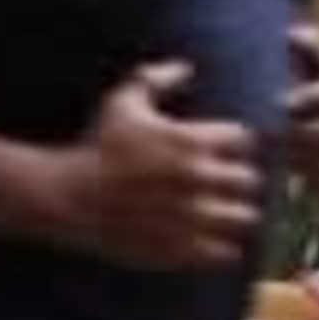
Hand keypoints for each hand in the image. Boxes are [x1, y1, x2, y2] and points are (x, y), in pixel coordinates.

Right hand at [56, 61, 261, 270]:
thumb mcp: (122, 100)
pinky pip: (223, 252)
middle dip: (239, 180)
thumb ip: (157, 78)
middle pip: (249, 180)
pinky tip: (207, 239)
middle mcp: (198, 178)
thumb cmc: (96, 146)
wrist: (68, 198)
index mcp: (191, 141)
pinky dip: (222, 247)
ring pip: (244, 218)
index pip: (244, 140)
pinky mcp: (179, 248)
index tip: (218, 151)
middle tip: (223, 184)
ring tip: (220, 213)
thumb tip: (187, 67)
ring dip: (235, 214)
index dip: (234, 145)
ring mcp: (190, 217)